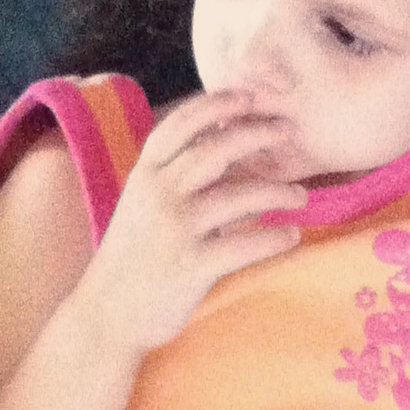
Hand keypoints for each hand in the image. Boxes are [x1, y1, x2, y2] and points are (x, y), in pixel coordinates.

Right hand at [70, 89, 309, 359]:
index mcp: (145, 175)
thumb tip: (226, 150)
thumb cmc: (135, 256)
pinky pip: (242, 246)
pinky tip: (292, 236)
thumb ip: (178, 178)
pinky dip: (272, 239)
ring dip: (276, 192)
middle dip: (255, 134)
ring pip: (236, 197)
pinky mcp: (191, 266)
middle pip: (213, 150)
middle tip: (289, 131)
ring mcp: (175, 230)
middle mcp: (158, 195)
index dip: (215, 106)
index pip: (180, 126)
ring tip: (302, 196)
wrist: (107, 312)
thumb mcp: (145, 206)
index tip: (249, 97)